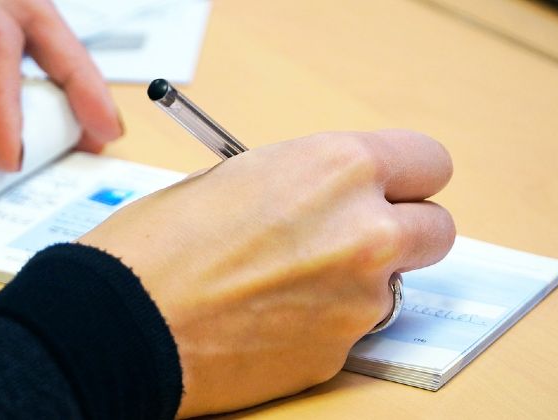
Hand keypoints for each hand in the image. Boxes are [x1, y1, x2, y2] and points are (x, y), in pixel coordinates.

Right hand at [78, 130, 455, 416]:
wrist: (121, 322)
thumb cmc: (158, 243)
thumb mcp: (236, 176)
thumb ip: (305, 182)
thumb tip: (330, 197)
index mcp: (337, 169)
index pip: (427, 162)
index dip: (407, 177)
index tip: (391, 190)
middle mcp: (364, 233)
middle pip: (436, 230)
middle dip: (403, 231)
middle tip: (356, 237)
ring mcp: (357, 302)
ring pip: (392, 285)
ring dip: (356, 281)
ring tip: (285, 282)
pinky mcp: (336, 355)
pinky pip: (351, 329)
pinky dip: (323, 321)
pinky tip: (269, 316)